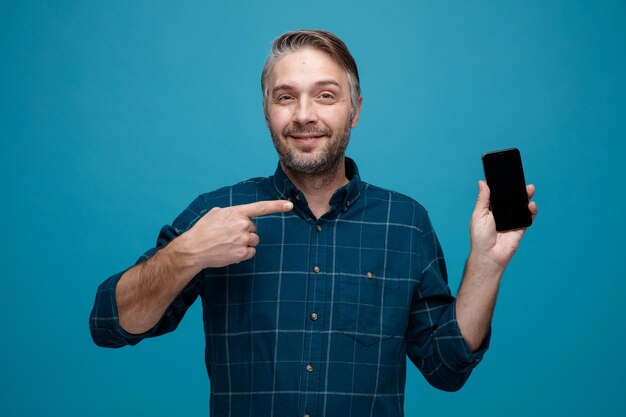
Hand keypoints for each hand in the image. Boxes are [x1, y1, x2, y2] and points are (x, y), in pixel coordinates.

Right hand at [173, 200, 292, 269]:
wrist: (194, 249)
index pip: (261, 207)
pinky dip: (243, 252)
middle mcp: (242, 225)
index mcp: (237, 212)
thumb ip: (231, 212)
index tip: (290, 205)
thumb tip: (238, 215)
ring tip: (228, 243)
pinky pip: (251, 252)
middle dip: (245, 231)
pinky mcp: (242, 253)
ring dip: (245, 242)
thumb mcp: (216, 213)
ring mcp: (243, 239)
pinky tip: (230, 251)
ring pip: (254, 240)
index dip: (277, 206)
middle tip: (229, 235)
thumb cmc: (203, 230)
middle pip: (254, 228)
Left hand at [469, 181, 537, 267]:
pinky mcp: (521, 227)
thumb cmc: (480, 236)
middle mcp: (502, 214)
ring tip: (529, 188)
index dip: (502, 186)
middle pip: (511, 199)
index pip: (498, 195)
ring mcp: (512, 220)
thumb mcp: (479, 214)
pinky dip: (531, 210)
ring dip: (526, 197)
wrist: (489, 255)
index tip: (507, 175)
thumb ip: (483, 199)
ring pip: (521, 206)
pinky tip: (531, 205)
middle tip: (521, 180)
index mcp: (490, 209)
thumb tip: (482, 182)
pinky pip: (528, 217)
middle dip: (517, 190)